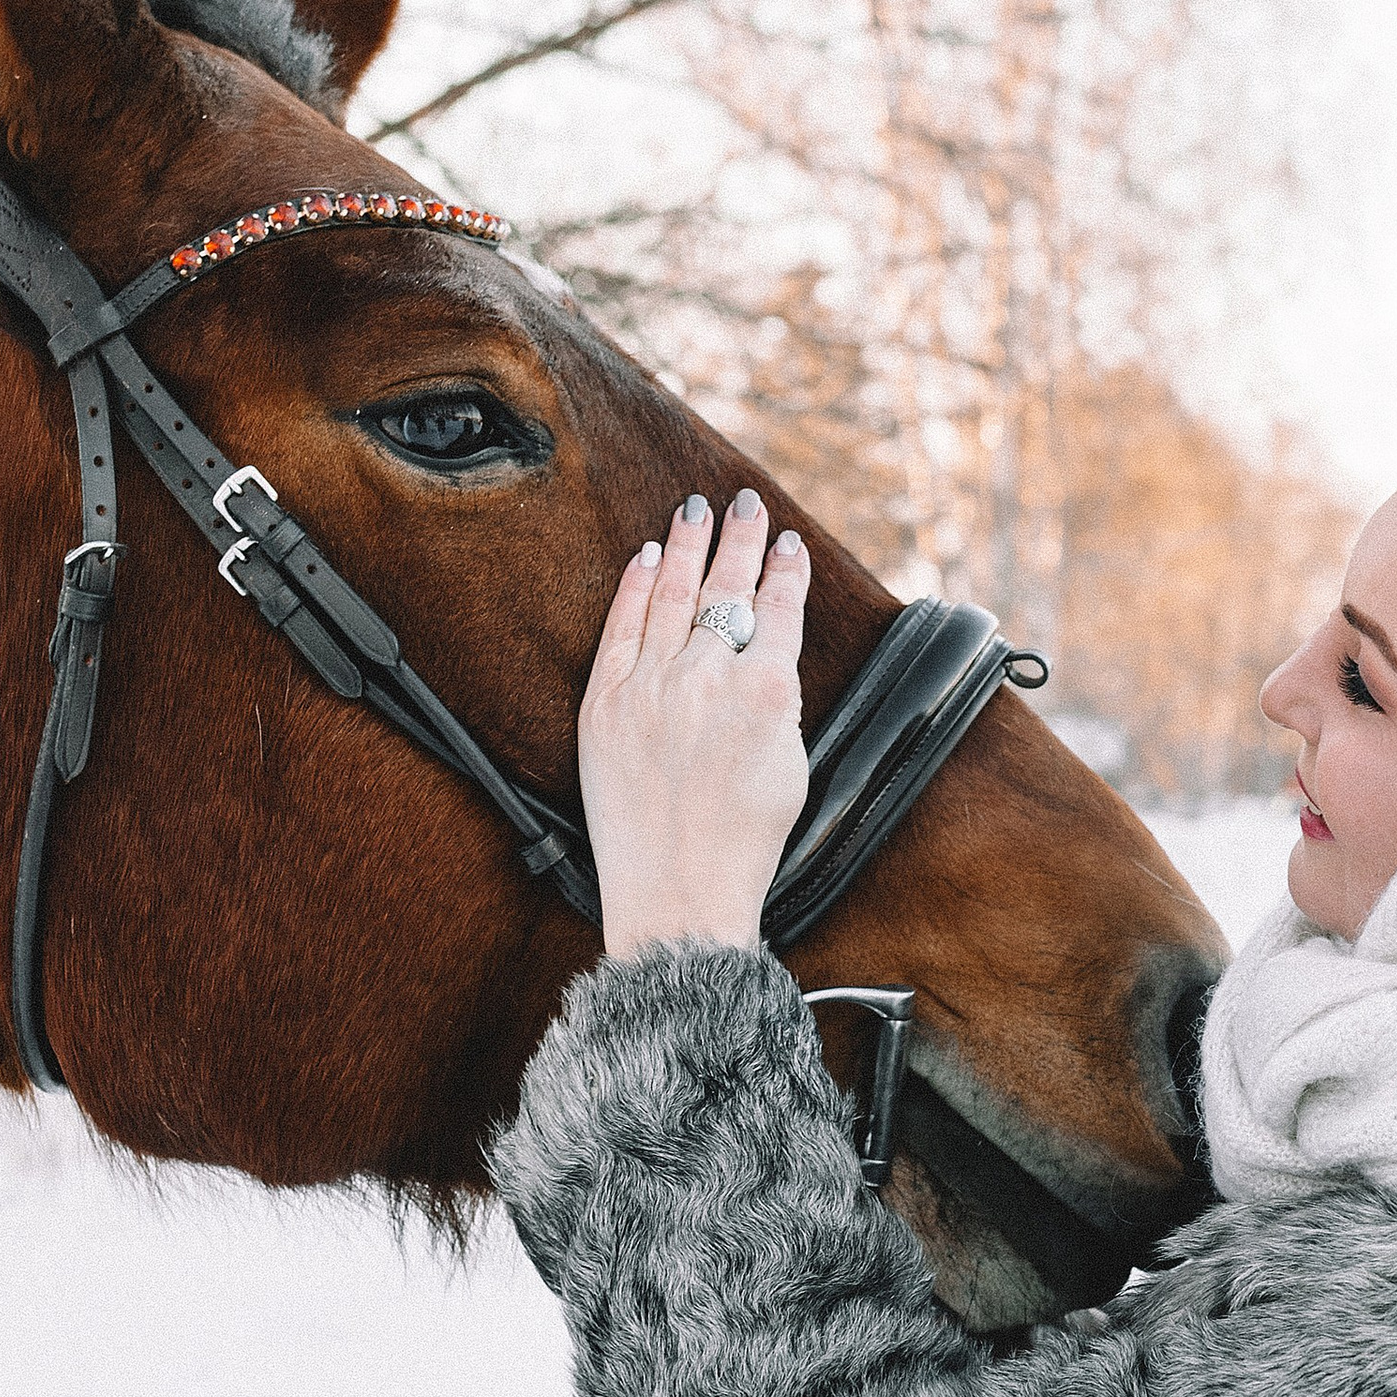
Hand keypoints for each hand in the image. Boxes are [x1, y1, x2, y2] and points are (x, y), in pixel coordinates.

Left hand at [577, 487, 810, 953]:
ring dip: (687, 547)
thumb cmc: (743, 846)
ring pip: (672, 597)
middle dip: (739, 541)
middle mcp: (707, 679)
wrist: (679, 892)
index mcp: (765, 694)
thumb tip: (770, 661)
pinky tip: (647, 559)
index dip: (785, 572)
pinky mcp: (605, 706)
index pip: (780, 611)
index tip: (788, 545)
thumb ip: (780, 704)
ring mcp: (651, 688)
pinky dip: (635, 589)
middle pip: (726, 590)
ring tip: (694, 511)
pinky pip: (621, 630)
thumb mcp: (792, 769)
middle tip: (746, 504)